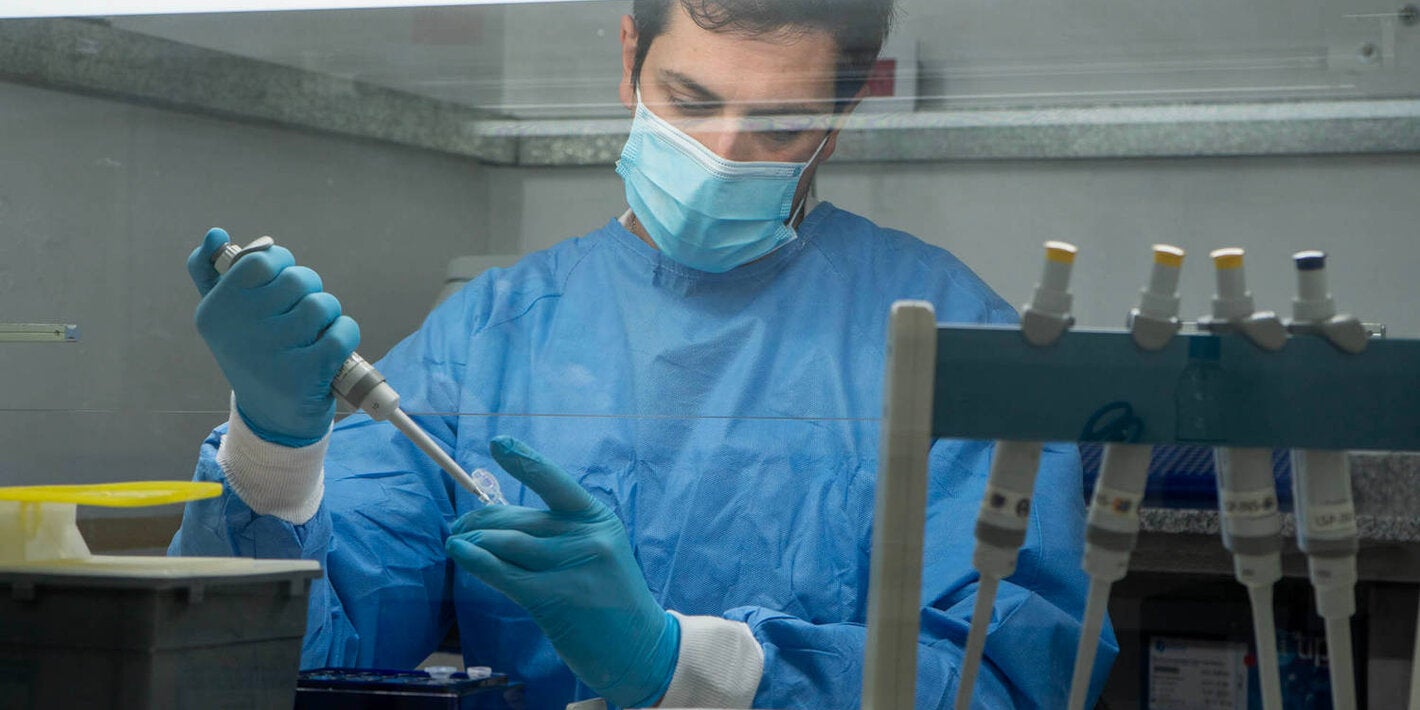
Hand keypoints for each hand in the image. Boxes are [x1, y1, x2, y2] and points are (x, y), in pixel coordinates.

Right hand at [188, 228, 358, 446]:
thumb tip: (215, 234)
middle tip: (300, 315)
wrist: (271, 418)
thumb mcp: (224, 317)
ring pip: (322, 304)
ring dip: (327, 316)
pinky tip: (331, 350)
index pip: (262, 260)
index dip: (282, 265)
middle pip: (297, 279)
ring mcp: (273, 352)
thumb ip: (212, 273)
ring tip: (313, 335)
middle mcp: (240, 330)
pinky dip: (344, 335)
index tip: (280, 286)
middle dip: (308, 291)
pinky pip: (343, 331)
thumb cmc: (253, 355)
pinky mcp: (307, 373)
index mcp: (217, 311)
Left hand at [446, 436, 679, 707]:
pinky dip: (475, 559)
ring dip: (472, 541)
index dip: (523, 460)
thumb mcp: (593, 553)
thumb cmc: (608, 599)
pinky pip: (503, 572)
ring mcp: (571, 566)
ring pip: (506, 543)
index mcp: (597, 518)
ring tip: (456, 542)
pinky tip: (458, 551)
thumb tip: (492, 520)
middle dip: (481, 520)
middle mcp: (587, 536)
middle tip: (460, 526)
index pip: (554, 481)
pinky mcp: (553, 597)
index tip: (497, 443)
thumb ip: (552, 534)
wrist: (640, 649)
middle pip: (518, 518)